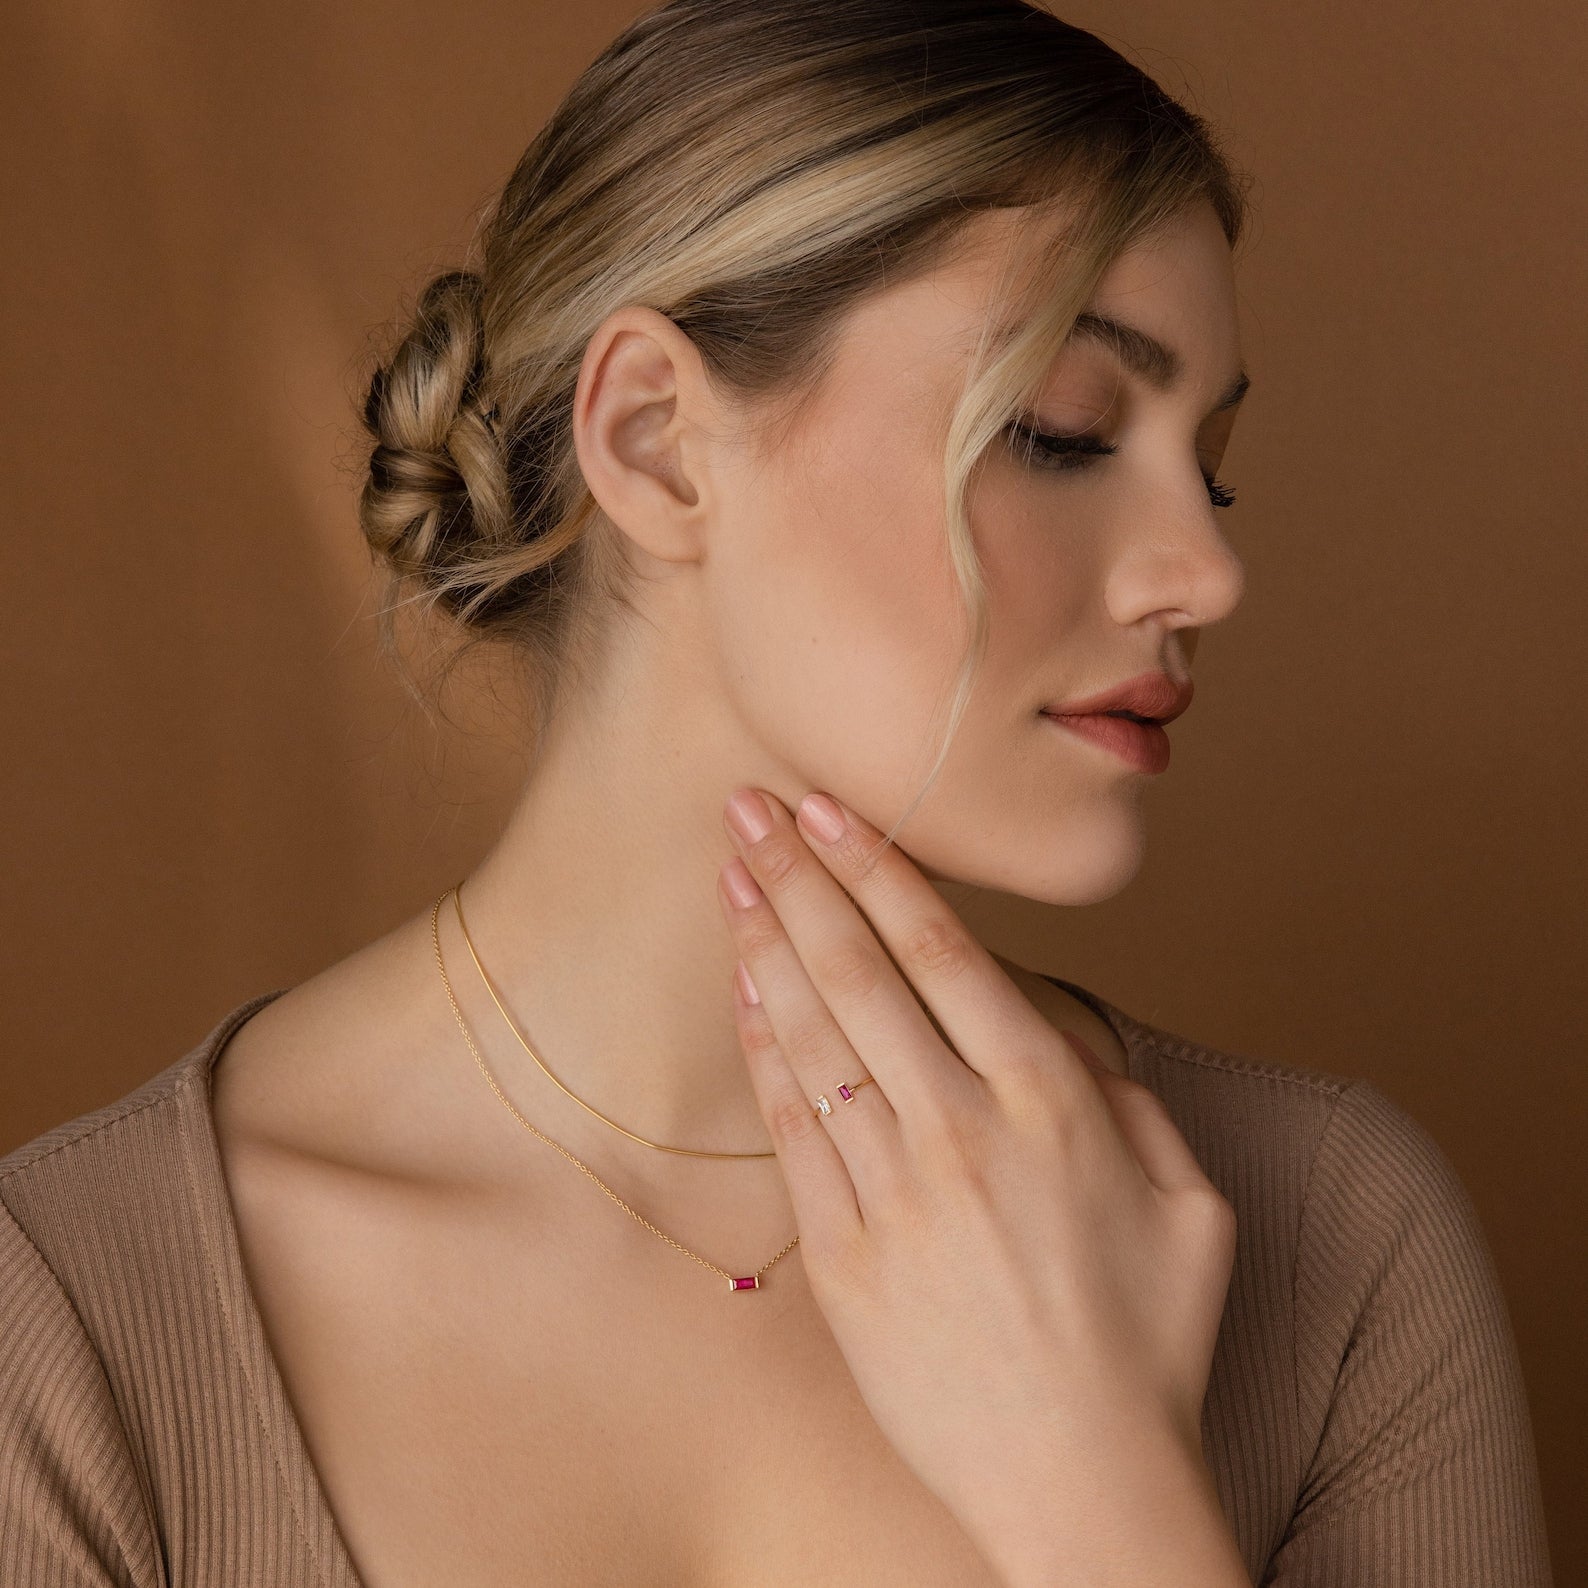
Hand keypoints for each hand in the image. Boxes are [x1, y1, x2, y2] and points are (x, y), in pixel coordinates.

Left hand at [716, 786, 1247, 1587]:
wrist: (1087, 1486)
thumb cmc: (1152, 1344)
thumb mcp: (1192, 1202)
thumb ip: (1127, 1102)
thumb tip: (1062, 1040)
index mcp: (1051, 1100)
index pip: (944, 952)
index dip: (877, 868)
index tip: (829, 808)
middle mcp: (963, 1128)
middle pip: (861, 972)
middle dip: (799, 875)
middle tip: (749, 805)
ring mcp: (895, 1191)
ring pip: (816, 1036)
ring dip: (768, 945)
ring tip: (731, 874)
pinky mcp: (844, 1256)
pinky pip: (793, 1129)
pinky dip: (765, 1051)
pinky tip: (746, 992)